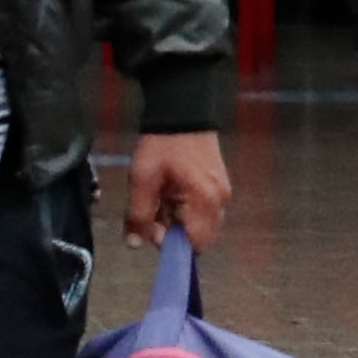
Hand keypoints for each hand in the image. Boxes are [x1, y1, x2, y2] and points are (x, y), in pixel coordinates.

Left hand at [126, 131, 232, 247]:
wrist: (182, 112)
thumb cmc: (162, 145)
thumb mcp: (142, 180)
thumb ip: (139, 215)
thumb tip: (135, 244)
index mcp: (203, 200)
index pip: (195, 244)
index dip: (173, 245)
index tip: (153, 231)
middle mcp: (219, 201)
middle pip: (199, 237)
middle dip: (174, 233)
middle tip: (154, 211)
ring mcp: (222, 194)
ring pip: (201, 226)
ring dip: (179, 223)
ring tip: (162, 200)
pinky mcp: (220, 187)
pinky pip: (204, 212)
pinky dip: (187, 211)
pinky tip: (172, 194)